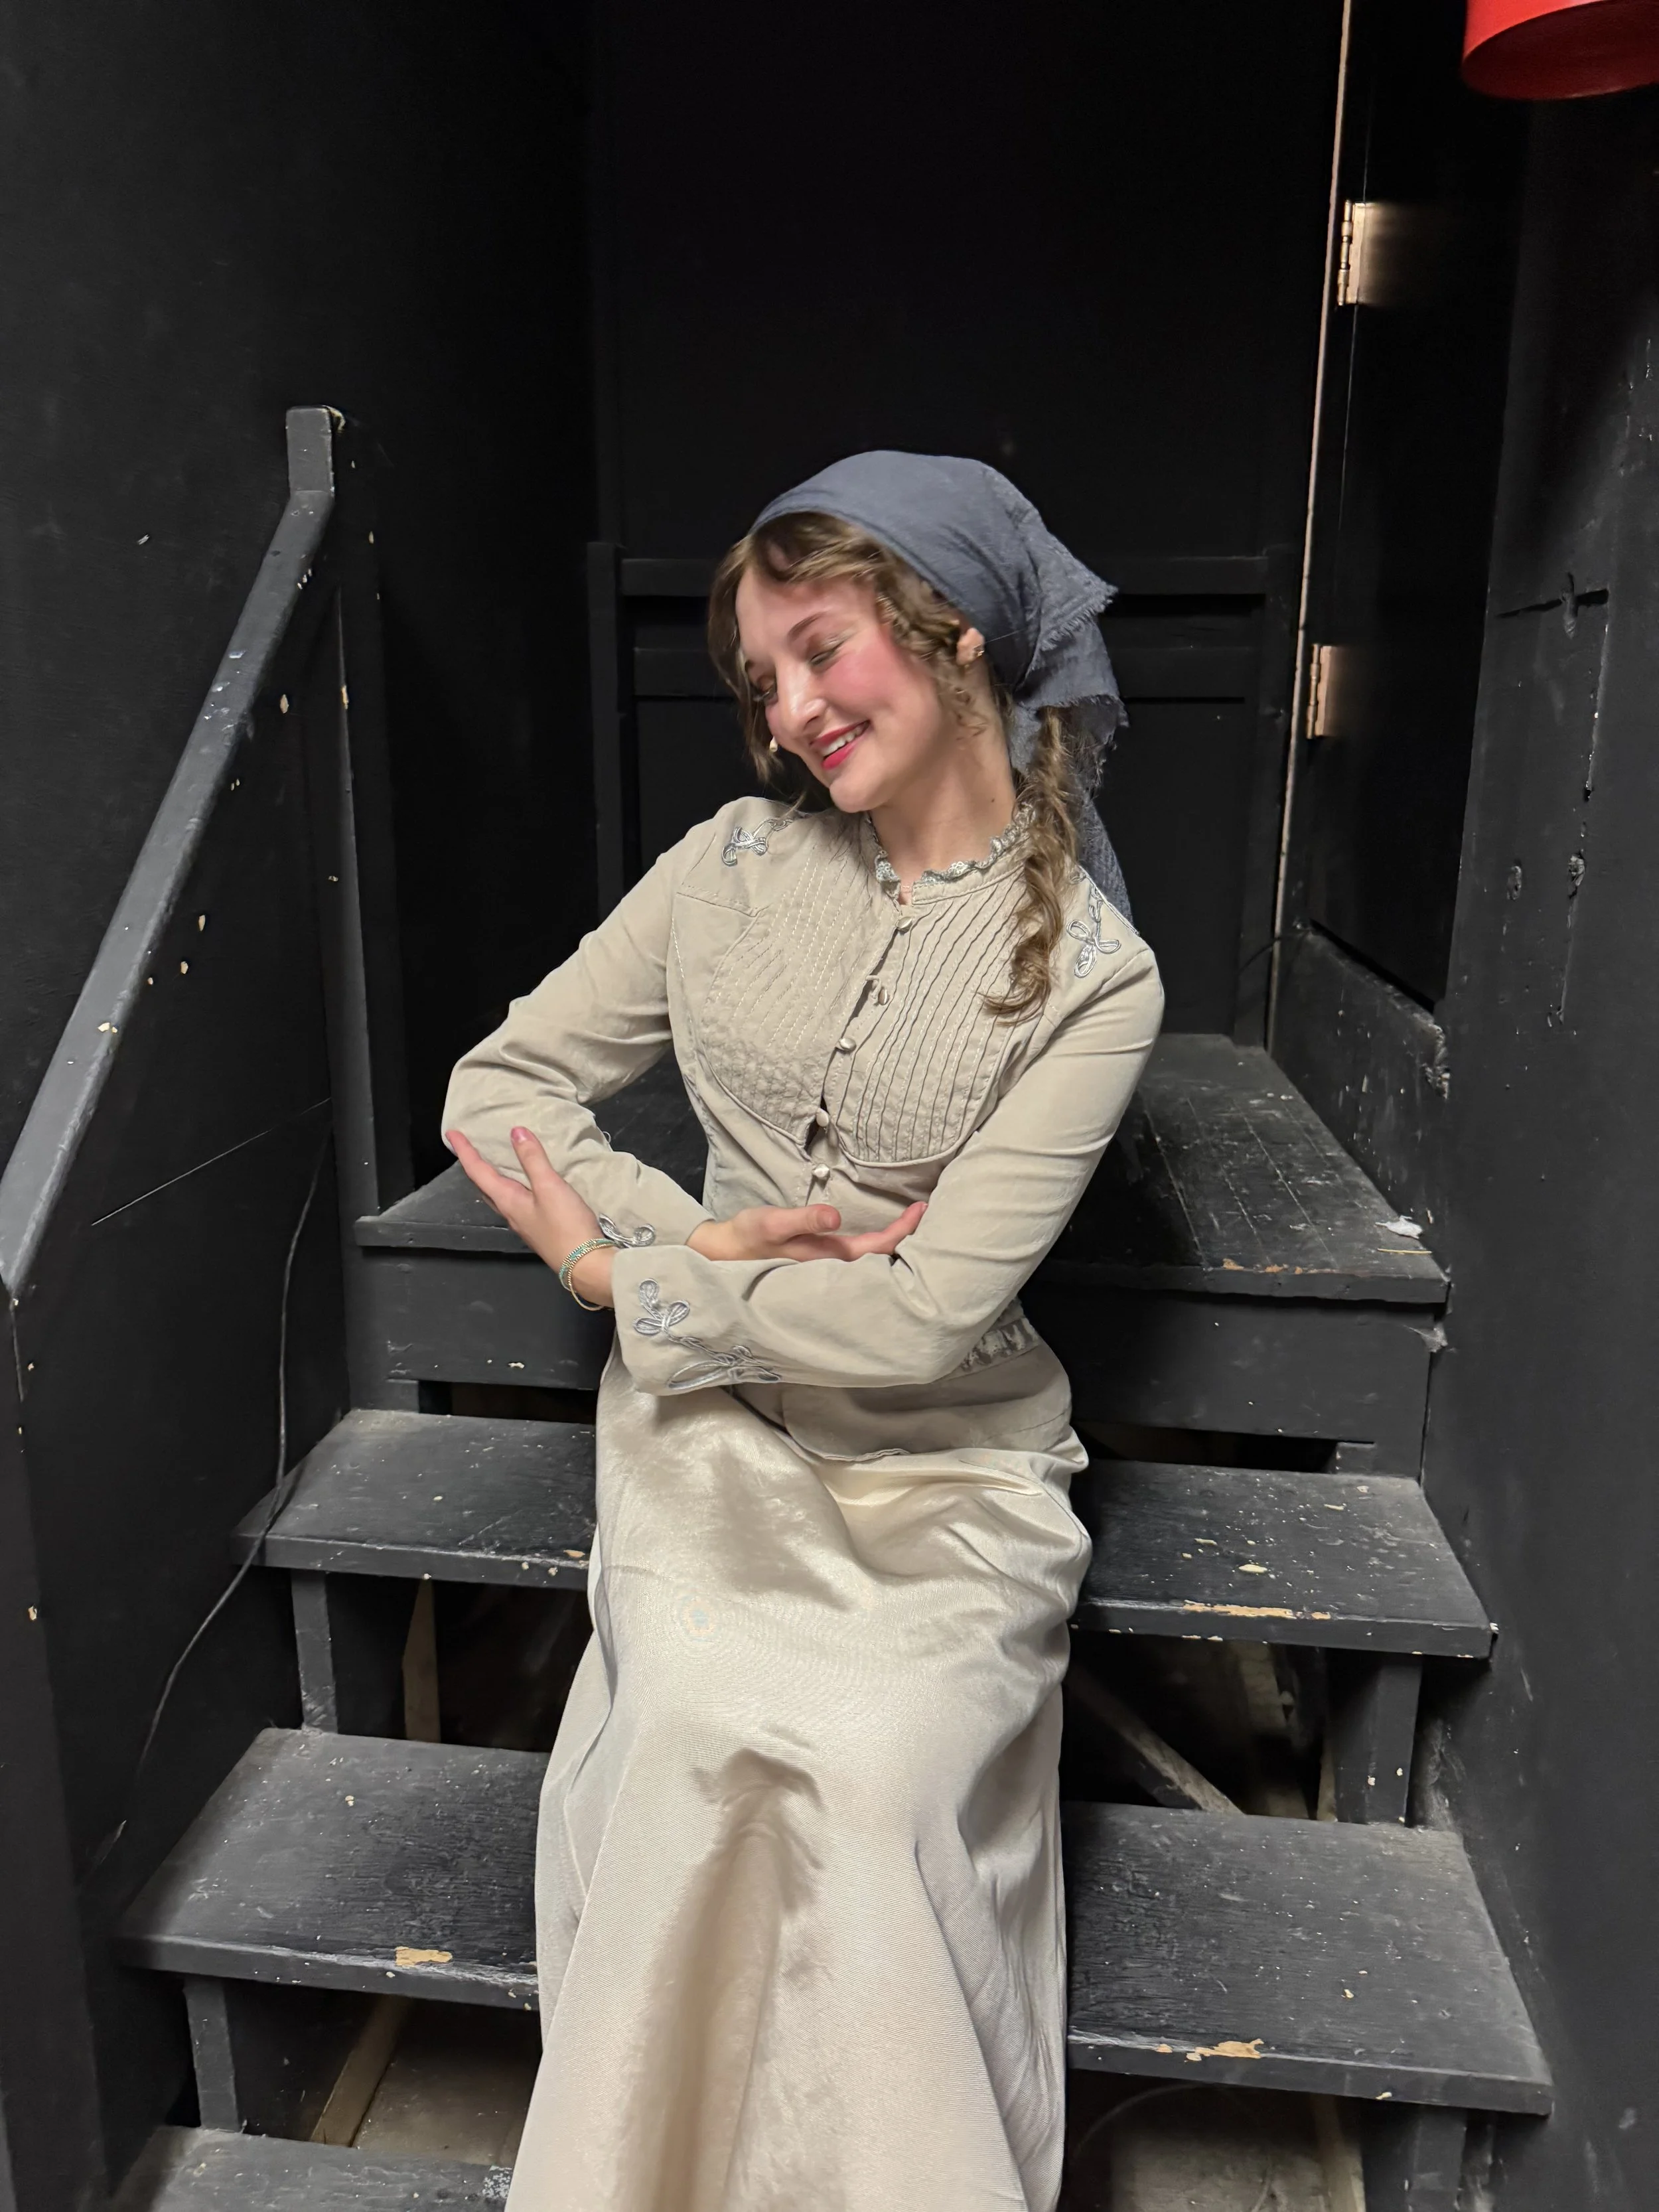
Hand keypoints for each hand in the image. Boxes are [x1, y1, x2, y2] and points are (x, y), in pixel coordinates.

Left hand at [445, 1126, 613, 1306]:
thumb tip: (515, 1132)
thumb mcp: (549, 1187)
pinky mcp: (537, 1228)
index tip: (452, 1134)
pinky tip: (522, 1185)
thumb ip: (533, 1159)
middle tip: (468, 1148)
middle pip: (483, 1186)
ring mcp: (523, 1223)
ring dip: (490, 1177)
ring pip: (498, 1195)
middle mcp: (509, 1212)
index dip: (465, 1151)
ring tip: (491, 1163)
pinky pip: (514, 1201)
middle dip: (474, 1166)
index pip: (478, 1172)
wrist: (585, 1264)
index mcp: (507, 1201)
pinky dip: (510, 1186)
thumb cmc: (565, 1225)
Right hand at [688, 1199, 925, 1264]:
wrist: (719, 1257)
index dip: (904, 1230)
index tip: (924, 1208)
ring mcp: (829, 1270)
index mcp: (830, 1260)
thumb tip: (836, 1217)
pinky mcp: (820, 1266)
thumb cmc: (746, 1238)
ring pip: (873, 1261)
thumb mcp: (771, 1223)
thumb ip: (803, 1219)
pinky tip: (884, 1236)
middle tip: (932, 1213)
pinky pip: (860, 1259)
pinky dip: (878, 1245)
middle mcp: (835, 1270)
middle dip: (909, 1238)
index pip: (880, 1248)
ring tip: (916, 1223)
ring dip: (895, 1242)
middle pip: (884, 1257)